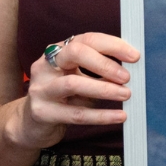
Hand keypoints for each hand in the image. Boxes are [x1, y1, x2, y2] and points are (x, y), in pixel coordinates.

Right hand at [4, 32, 138, 149]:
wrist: (32, 125)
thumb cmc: (63, 99)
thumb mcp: (80, 79)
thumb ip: (99, 73)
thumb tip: (132, 70)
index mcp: (57, 52)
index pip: (86, 39)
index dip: (112, 45)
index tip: (134, 56)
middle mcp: (45, 66)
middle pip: (75, 53)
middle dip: (105, 63)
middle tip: (127, 77)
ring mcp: (41, 89)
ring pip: (74, 84)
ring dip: (104, 89)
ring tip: (126, 94)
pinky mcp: (42, 113)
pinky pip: (76, 114)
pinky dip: (101, 116)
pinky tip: (119, 116)